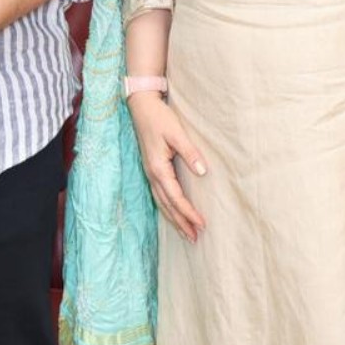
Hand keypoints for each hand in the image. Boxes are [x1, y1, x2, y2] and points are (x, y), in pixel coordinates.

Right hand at [125, 93, 206, 242]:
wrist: (141, 105)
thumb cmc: (159, 117)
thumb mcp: (176, 132)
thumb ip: (189, 152)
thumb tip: (203, 172)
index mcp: (158, 168)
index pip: (175, 197)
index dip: (188, 212)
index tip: (202, 224)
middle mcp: (152, 173)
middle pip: (166, 205)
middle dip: (180, 222)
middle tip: (194, 239)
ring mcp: (149, 171)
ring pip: (161, 202)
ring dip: (173, 218)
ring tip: (186, 232)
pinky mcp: (151, 167)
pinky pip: (159, 194)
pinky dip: (167, 207)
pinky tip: (173, 212)